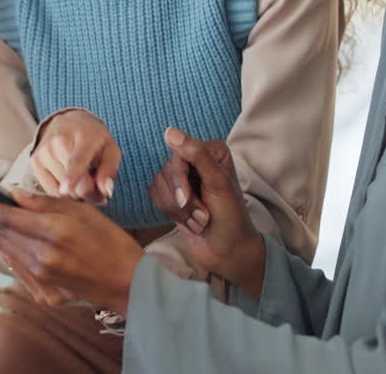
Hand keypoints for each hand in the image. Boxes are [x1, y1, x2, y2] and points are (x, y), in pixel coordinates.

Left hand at [0, 186, 143, 313]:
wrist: (128, 283)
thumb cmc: (111, 243)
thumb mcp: (83, 211)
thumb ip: (45, 202)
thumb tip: (14, 194)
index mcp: (53, 232)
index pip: (3, 215)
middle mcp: (42, 258)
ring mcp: (41, 279)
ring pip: (4, 251)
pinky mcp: (43, 293)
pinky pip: (16, 269)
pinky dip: (5, 251)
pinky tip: (2, 240)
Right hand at [31, 110, 120, 204]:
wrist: (69, 122)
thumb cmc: (94, 139)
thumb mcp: (111, 150)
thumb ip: (109, 170)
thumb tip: (105, 191)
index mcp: (84, 136)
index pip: (77, 160)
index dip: (72, 176)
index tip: (66, 189)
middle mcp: (59, 141)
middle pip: (71, 183)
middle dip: (86, 193)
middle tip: (96, 188)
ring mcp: (44, 151)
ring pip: (60, 191)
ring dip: (74, 193)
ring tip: (82, 179)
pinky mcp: (34, 161)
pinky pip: (50, 191)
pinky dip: (61, 192)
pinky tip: (69, 180)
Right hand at [151, 128, 266, 299]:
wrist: (227, 252)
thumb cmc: (231, 218)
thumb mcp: (218, 184)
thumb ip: (197, 156)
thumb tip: (170, 132)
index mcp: (211, 152)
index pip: (179, 153)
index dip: (180, 178)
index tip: (188, 200)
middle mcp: (196, 161)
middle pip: (167, 170)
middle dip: (183, 199)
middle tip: (202, 216)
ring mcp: (183, 178)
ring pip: (158, 184)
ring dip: (179, 210)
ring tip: (199, 220)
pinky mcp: (172, 195)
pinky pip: (154, 195)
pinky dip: (170, 213)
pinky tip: (188, 222)